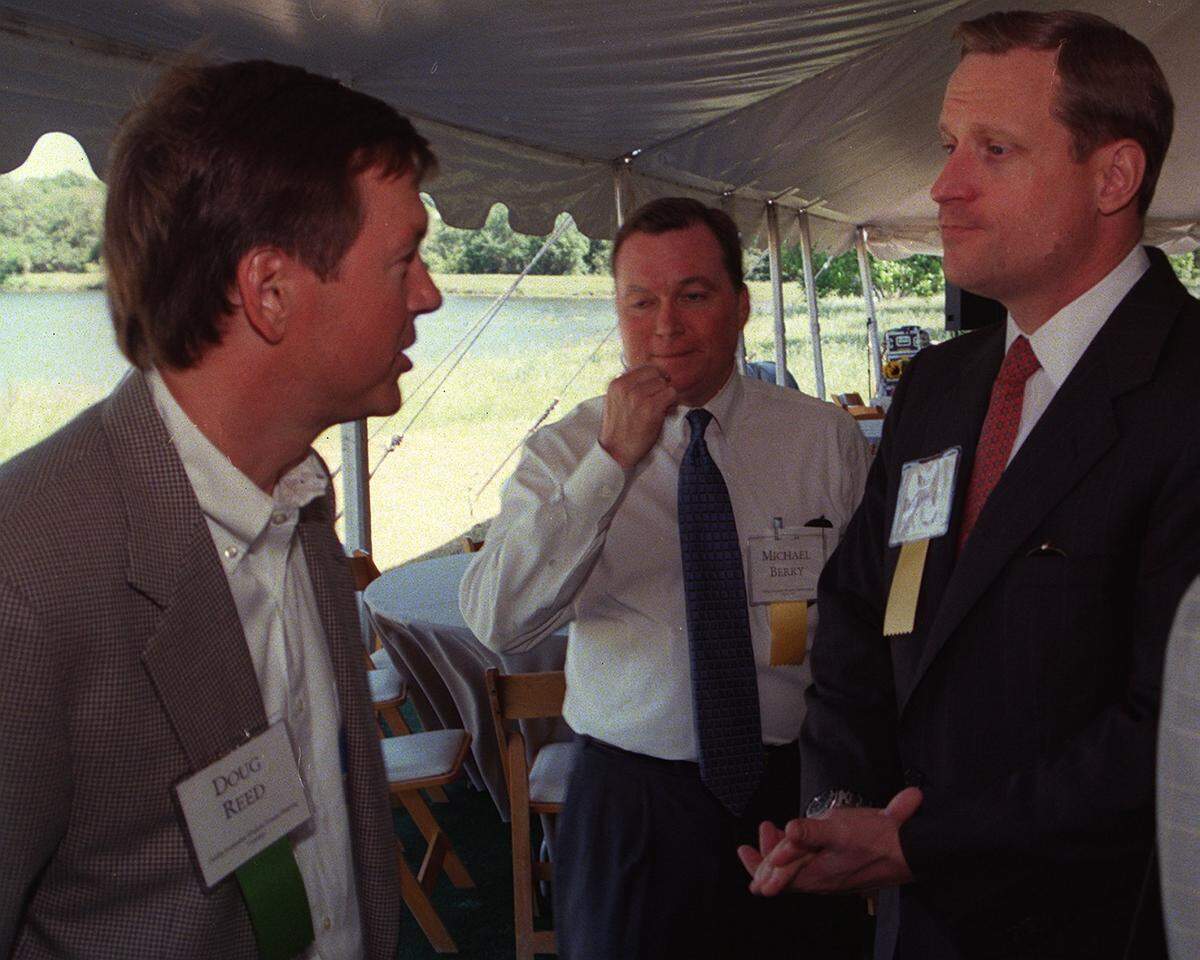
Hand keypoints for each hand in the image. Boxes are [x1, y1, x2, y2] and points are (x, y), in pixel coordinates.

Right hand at [599, 365, 676, 469]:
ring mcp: (638, 397)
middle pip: (657, 374)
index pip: (645, 368)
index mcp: (616, 383)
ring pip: (665, 384)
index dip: (655, 378)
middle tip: (658, 401)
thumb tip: (653, 375)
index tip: (656, 389)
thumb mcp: (616, 401)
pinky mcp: (651, 408)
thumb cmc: (619, 429)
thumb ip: (629, 386)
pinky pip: (671, 395)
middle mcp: (626, 387)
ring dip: (666, 397)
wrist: (616, 451)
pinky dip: (671, 404)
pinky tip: (663, 414)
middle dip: (661, 387)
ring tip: (659, 410)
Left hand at [738, 787, 922, 896]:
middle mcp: (821, 880)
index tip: (744, 849)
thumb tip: (788, 831)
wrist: (911, 851)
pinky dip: (801, 851)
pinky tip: (803, 835)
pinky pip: (813, 865)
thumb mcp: (839, 830)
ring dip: (783, 850)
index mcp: (815, 874)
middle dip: (767, 853)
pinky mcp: (842, 870)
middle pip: (782, 875)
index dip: (757, 864)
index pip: (774, 878)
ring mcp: (832, 876)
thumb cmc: (876, 841)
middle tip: (764, 829)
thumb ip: (811, 832)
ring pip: (797, 869)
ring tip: (777, 829)